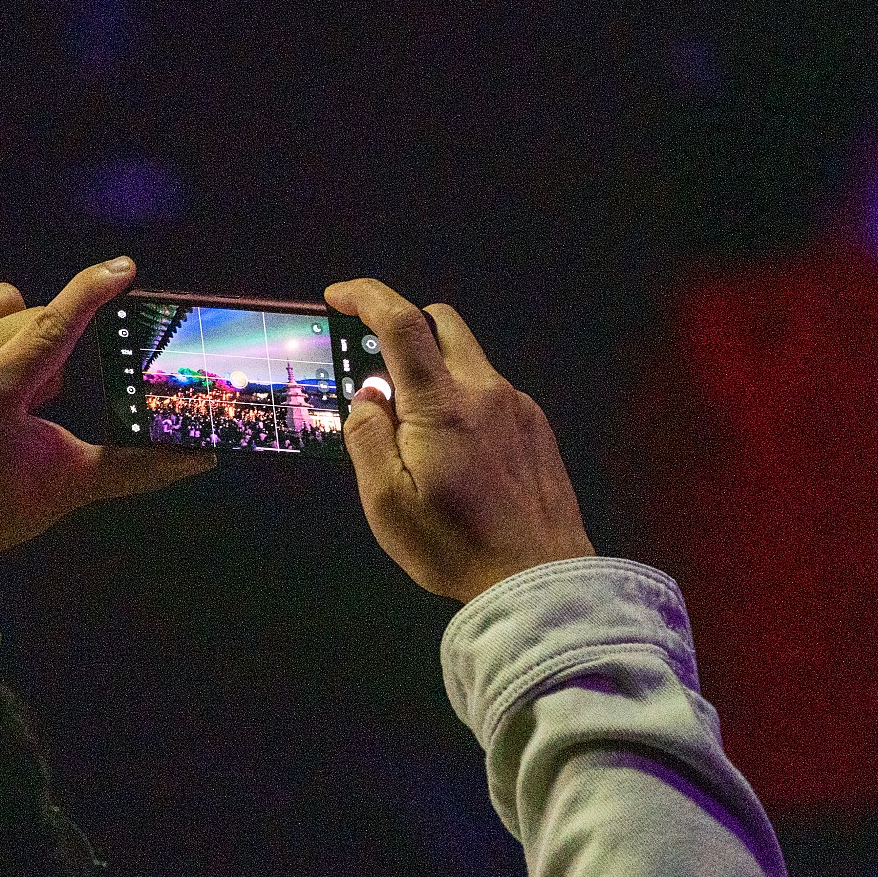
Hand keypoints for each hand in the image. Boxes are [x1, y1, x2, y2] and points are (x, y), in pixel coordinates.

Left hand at [0, 257, 216, 569]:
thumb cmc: (1, 505)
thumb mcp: (72, 483)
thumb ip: (139, 465)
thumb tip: (201, 456)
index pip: (51, 326)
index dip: (91, 293)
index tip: (122, 269)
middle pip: (32, 316)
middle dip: (49, 353)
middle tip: (35, 403)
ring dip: (16, 335)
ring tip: (4, 389)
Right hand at [323, 278, 594, 601]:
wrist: (539, 579)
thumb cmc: (454, 546)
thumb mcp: (386, 502)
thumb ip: (368, 438)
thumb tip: (367, 396)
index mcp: (442, 404)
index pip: (401, 323)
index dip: (366, 297)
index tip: (338, 297)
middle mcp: (485, 390)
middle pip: (443, 322)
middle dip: (401, 325)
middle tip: (371, 360)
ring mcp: (517, 406)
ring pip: (468, 360)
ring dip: (432, 371)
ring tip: (411, 430)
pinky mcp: (536, 428)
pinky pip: (490, 393)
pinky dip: (460, 399)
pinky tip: (453, 452)